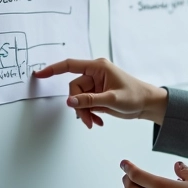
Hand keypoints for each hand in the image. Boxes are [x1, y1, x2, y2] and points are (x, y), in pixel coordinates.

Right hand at [32, 57, 167, 127]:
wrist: (147, 104)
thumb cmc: (135, 95)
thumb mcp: (112, 99)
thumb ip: (90, 100)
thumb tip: (70, 101)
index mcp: (98, 67)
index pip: (70, 65)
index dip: (53, 69)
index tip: (39, 74)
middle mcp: (95, 74)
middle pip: (74, 89)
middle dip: (79, 106)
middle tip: (88, 120)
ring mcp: (95, 85)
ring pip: (78, 99)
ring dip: (85, 113)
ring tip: (95, 122)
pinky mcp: (97, 95)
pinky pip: (85, 104)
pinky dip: (90, 114)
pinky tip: (99, 121)